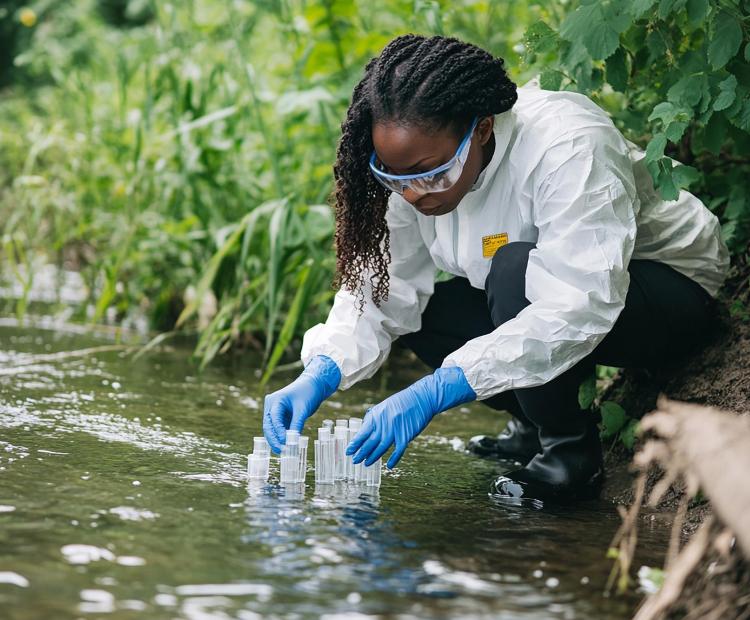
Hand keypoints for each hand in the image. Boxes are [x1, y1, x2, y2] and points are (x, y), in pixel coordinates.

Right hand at [262, 355, 340, 452]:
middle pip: (269, 426)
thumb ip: (297, 424)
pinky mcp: (280, 416)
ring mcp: (274, 411)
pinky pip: (278, 428)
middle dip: (274, 439)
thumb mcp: (303, 409)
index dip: (278, 432)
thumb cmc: (308, 393)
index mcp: (274, 400)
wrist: (314, 385)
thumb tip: (292, 441)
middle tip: (281, 451)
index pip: (274, 419)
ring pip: (272, 429)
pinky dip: (281, 437)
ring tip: (283, 451)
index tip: (284, 443)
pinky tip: (286, 446)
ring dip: (277, 440)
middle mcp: (271, 406)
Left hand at [346, 366, 475, 468]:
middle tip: (354, 460)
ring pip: (382, 447)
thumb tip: (364, 429)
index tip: (348, 451)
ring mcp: (396, 429)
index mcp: (377, 415)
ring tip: (366, 463)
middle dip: (361, 453)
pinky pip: (399, 449)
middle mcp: (384, 423)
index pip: (363, 432)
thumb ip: (374, 418)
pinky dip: (394, 458)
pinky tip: (389, 465)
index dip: (355, 443)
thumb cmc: (402, 401)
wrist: (421, 397)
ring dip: (373, 457)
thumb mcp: (384, 406)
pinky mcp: (407, 434)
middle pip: (370, 442)